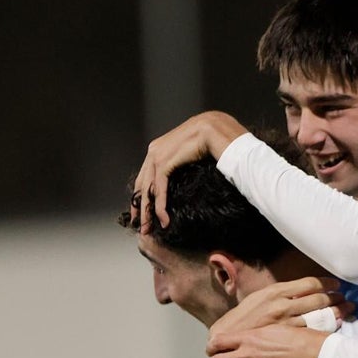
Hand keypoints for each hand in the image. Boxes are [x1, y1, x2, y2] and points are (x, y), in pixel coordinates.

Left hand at [132, 110, 247, 232]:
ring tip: (149, 229)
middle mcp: (154, 151)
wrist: (216, 129)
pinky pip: (158, 189)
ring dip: (148, 212)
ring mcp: (157, 155)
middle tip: (141, 226)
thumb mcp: (193, 153)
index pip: (146, 176)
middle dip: (140, 207)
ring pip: (147, 189)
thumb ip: (185, 162)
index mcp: (159, 148)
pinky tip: (163, 219)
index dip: (143, 195)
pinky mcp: (164, 162)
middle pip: (142, 184)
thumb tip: (188, 174)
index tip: (143, 212)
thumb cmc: (212, 138)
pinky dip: (160, 206)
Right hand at [208, 277, 351, 345]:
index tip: (336, 285)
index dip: (326, 283)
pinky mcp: (288, 337)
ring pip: (320, 315)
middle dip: (336, 298)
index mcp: (277, 291)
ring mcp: (287, 322)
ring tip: (347, 309)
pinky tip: (337, 325)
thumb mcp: (259, 297)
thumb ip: (279, 294)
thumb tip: (297, 290)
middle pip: (319, 299)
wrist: (229, 336)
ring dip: (336, 312)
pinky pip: (314, 330)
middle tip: (346, 298)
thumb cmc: (243, 317)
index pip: (309, 283)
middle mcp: (284, 304)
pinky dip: (328, 326)